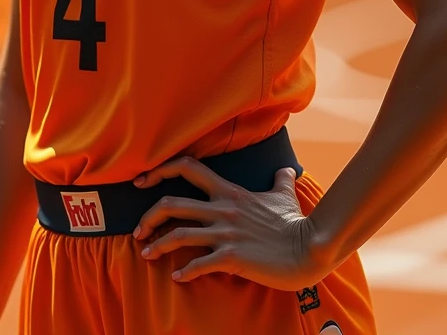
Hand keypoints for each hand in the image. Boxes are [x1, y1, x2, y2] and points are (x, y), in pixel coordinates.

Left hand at [132, 156, 321, 289]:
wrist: (309, 248)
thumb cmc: (295, 223)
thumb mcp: (284, 194)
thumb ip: (279, 180)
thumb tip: (286, 170)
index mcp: (229, 190)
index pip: (187, 167)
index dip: (160, 170)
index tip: (142, 181)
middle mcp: (222, 208)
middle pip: (172, 204)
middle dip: (148, 216)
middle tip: (138, 230)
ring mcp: (226, 232)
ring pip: (179, 235)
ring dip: (157, 245)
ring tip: (146, 254)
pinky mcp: (232, 256)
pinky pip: (199, 264)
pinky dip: (184, 271)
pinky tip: (177, 277)